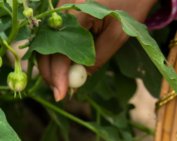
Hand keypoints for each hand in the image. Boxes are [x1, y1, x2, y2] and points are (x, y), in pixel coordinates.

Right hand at [38, 0, 157, 100]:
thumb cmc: (131, 4)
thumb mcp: (117, 36)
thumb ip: (96, 58)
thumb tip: (77, 80)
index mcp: (77, 11)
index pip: (59, 51)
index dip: (58, 76)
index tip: (61, 95)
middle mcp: (62, 6)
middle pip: (44, 47)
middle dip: (50, 73)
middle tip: (60, 92)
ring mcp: (60, 5)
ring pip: (45, 41)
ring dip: (50, 63)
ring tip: (62, 82)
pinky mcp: (62, 8)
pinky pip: (52, 34)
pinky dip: (55, 51)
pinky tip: (65, 64)